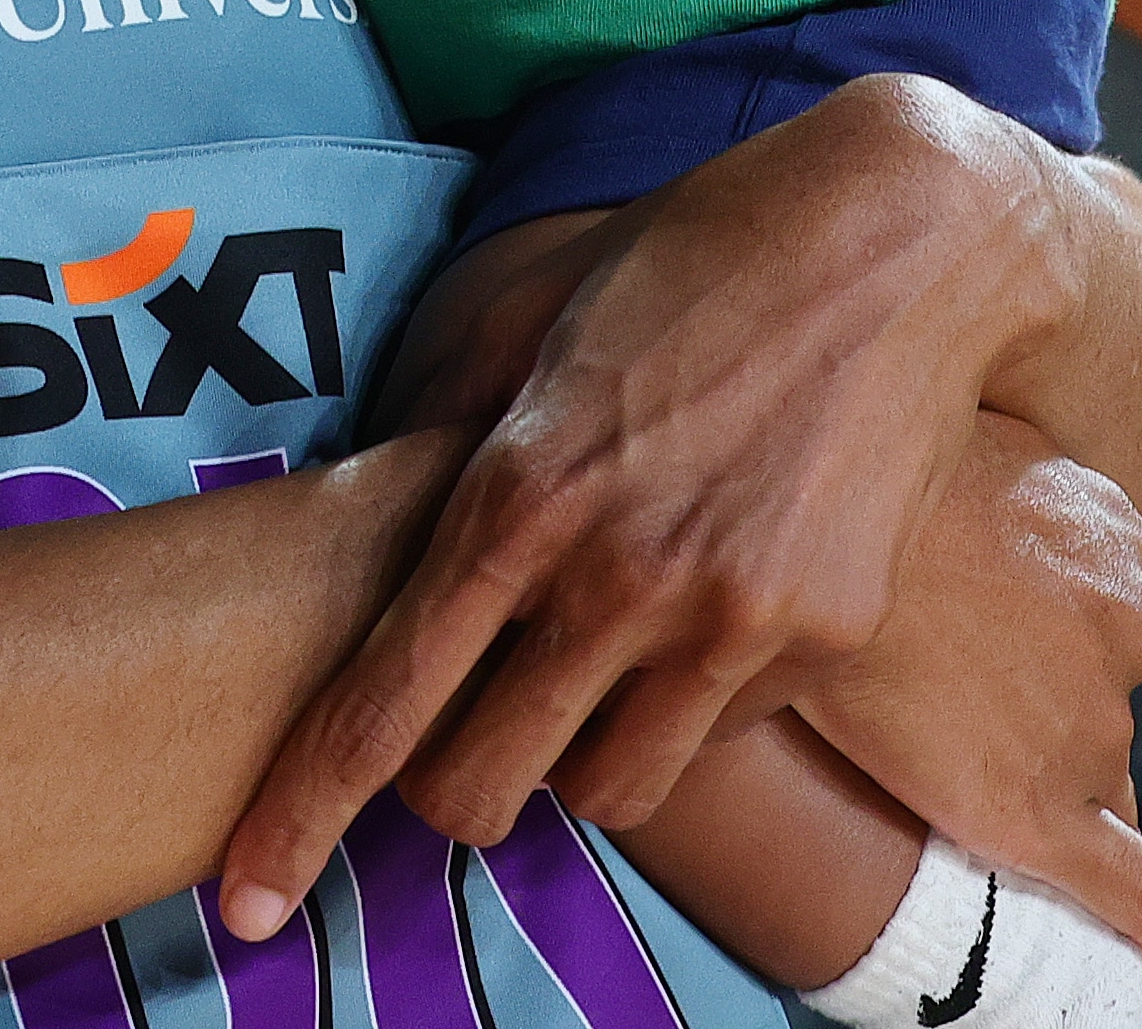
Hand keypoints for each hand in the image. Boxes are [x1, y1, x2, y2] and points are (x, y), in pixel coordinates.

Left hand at [219, 90, 1096, 894]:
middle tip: (456, 750)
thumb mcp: (539, 322)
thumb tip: (398, 526)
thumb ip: (464, 438)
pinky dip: (688, 705)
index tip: (251, 901)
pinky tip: (708, 605)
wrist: (890, 239)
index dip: (301, 810)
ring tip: (593, 665)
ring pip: (602, 794)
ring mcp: (723, 615)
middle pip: (481, 787)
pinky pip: (716, 734)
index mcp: (519, 486)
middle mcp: (612, 571)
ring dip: (573, 760)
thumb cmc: (692, 256)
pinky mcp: (818, 636)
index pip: (382, 695)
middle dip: (447, 794)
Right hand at [799, 425, 1141, 1027]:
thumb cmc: (838, 480)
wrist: (774, 543)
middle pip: (1089, 690)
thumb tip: (1000, 541)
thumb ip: (998, 486)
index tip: (963, 600)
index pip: (1091, 603)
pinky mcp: (1048, 818)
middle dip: (1022, 685)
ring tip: (908, 690)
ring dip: (1018, 747)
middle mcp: (1127, 627)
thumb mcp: (941, 434)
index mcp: (1107, 531)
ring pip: (1081, 767)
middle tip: (915, 648)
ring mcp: (1092, 725)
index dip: (1025, 614)